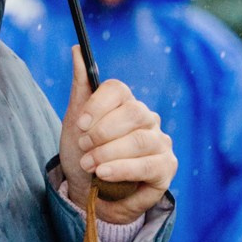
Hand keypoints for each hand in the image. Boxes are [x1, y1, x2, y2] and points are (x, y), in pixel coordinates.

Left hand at [61, 47, 176, 223]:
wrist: (90, 191)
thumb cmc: (84, 154)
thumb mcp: (76, 123)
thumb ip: (81, 87)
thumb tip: (76, 50)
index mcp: (125, 103)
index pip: (118, 89)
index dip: (98, 105)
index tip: (81, 124)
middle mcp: (146, 118)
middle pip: (132, 113)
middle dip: (102, 133)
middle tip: (83, 148)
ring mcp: (160, 141)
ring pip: (139, 140)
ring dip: (109, 153)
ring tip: (90, 165)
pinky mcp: (166, 167)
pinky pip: (148, 164)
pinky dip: (123, 169)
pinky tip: (104, 174)